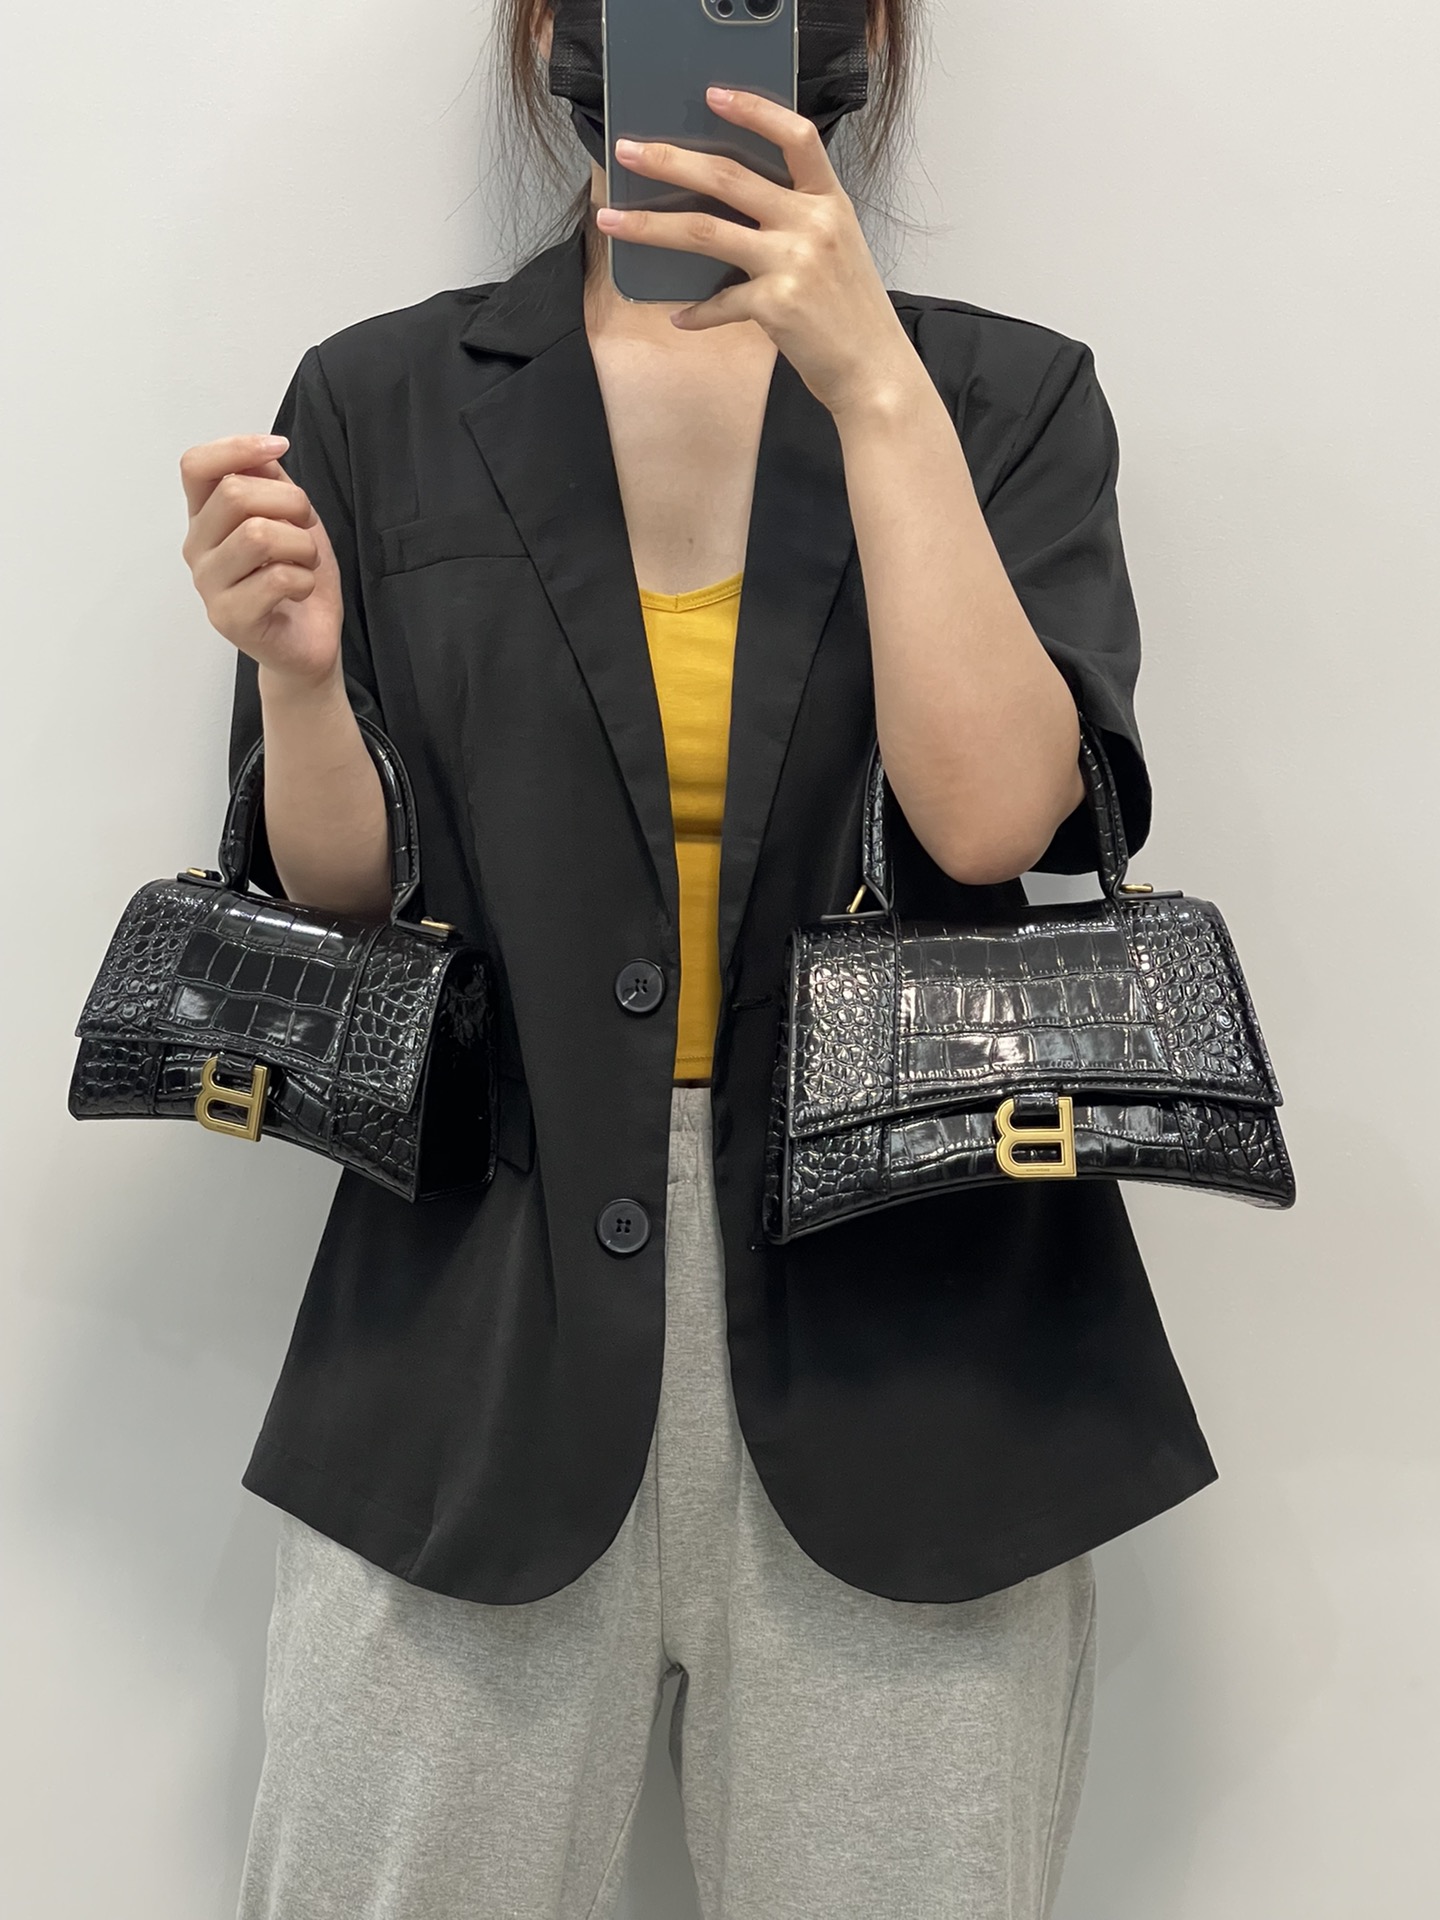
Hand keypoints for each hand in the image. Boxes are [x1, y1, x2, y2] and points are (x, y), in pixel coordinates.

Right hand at [180, 435, 342, 690]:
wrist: (309, 641)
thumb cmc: (296, 578)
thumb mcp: (290, 517)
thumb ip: (270, 480)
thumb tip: (265, 448)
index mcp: (205, 517)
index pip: (196, 465)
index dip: (237, 448)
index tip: (278, 447)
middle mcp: (198, 548)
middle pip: (235, 495)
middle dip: (291, 503)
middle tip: (306, 527)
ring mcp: (208, 585)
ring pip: (258, 536)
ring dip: (301, 545)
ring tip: (304, 562)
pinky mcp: (228, 617)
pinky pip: (276, 578)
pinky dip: (305, 580)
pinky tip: (300, 590)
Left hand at [597, 89, 920, 419]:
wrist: (874, 372)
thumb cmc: (850, 314)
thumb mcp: (837, 250)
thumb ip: (795, 221)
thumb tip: (729, 210)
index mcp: (830, 202)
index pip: (795, 137)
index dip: (754, 110)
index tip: (713, 95)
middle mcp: (813, 224)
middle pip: (728, 176)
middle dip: (670, 160)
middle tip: (628, 151)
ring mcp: (794, 262)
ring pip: (705, 229)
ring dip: (650, 225)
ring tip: (612, 220)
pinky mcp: (776, 305)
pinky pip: (719, 301)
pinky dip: (696, 312)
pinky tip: (679, 317)